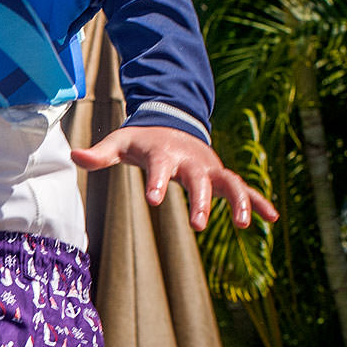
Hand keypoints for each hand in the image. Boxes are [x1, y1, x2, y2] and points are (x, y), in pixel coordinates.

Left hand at [70, 124, 277, 230]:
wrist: (174, 122)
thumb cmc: (143, 139)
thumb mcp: (121, 142)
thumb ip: (100, 154)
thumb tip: (73, 156)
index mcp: (165, 153)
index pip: (160, 168)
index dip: (157, 181)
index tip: (153, 199)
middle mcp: (191, 161)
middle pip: (199, 180)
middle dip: (200, 200)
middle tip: (198, 225)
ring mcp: (210, 168)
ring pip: (230, 183)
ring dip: (239, 202)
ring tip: (244, 224)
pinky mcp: (221, 175)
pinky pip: (244, 189)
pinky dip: (260, 202)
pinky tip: (273, 219)